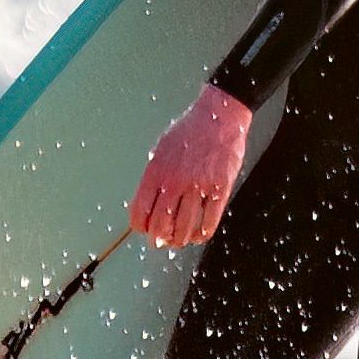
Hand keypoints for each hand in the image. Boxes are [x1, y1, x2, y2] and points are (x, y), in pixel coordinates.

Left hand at [128, 85, 252, 246]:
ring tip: (179, 241)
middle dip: (158, 239)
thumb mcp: (161, 148)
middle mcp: (174, 182)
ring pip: (184, 228)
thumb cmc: (189, 131)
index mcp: (156, 172)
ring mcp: (198, 187)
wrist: (218, 117)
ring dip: (179, 240)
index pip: (139, 211)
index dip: (140, 227)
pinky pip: (209, 222)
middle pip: (160, 225)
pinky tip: (198, 235)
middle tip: (161, 242)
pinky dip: (201, 234)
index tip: (144, 230)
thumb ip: (154, 175)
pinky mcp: (219, 189)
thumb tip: (146, 201)